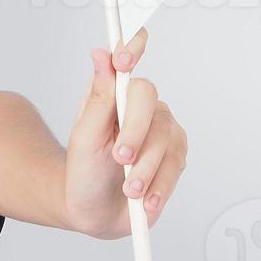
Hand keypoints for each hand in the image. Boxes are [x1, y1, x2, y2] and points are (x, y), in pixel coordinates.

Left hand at [60, 30, 190, 240]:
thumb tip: (100, 54)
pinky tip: (145, 198)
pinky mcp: (175, 156)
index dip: (131, 50)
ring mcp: (163, 130)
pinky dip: (159, 185)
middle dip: (135, 133)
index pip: (127, 61)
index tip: (123, 58)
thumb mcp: (85, 136)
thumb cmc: (84, 169)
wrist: (94, 210)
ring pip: (165, 138)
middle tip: (120, 158)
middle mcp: (141, 107)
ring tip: (128, 188)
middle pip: (149, 101)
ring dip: (145, 169)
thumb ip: (98, 97)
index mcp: (114, 95)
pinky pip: (175, 166)